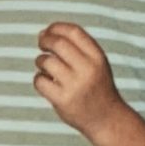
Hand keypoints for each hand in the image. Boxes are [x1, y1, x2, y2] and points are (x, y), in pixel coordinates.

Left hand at [33, 22, 126, 137]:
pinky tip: (46, 83)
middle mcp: (87, 69)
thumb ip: (76, 47)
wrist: (106, 118)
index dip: (56, 27)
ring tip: (46, 68)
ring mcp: (75, 85)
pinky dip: (39, 79)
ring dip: (40, 61)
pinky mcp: (62, 100)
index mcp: (97, 57)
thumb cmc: (96, 86)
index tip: (47, 31)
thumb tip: (44, 33)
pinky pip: (40, 81)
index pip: (74, 32)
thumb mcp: (95, 63)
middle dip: (45, 40)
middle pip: (58, 43)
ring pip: (46, 61)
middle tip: (41, 44)